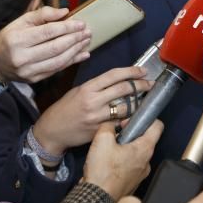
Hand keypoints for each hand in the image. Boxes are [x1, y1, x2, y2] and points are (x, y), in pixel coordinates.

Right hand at [0, 6, 90, 83]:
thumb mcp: (21, 21)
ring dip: (76, 51)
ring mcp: (28, 71)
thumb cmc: (10, 38)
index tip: (81, 23)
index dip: (66, 28)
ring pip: (58, 61)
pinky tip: (82, 54)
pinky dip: (71, 62)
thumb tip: (64, 12)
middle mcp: (22, 57)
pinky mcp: (34, 80)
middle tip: (87, 32)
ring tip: (86, 41)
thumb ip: (43, 14)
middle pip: (55, 48)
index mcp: (17, 40)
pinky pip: (57, 70)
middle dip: (74, 39)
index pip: (47, 33)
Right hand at [33, 66, 153, 154]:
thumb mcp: (77, 92)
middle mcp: (93, 101)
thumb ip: (96, 87)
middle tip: (150, 84)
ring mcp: (97, 117)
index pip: (114, 75)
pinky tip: (134, 116)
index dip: (131, 71)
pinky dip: (127, 119)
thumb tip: (117, 81)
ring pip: (125, 108)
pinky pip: (119, 123)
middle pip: (123, 89)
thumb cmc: (64, 109)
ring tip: (144, 100)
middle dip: (141, 85)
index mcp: (88, 88)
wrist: (52, 132)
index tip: (143, 71)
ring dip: (137, 103)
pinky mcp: (100, 131)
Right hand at [83, 120, 163, 199]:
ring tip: (109, 150)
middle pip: (145, 140)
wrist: (96, 199)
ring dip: (125, 149)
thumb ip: (108, 126)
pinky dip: (121, 162)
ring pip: (136, 154)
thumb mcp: (101, 139)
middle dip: (131, 134)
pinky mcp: (132, 183)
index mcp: (145, 149)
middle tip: (116, 135)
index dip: (145, 119)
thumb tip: (110, 124)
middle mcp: (146, 162)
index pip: (158, 126)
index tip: (132, 120)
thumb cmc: (102, 173)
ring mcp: (140, 174)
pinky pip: (130, 167)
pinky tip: (108, 164)